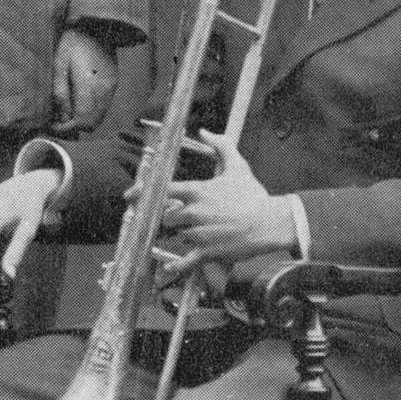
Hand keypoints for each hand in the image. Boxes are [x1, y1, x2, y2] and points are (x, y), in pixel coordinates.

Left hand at [51, 28, 117, 133]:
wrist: (97, 25)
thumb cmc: (73, 42)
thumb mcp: (59, 63)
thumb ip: (60, 90)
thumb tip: (61, 115)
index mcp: (89, 85)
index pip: (81, 119)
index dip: (67, 128)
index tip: (54, 126)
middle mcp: (104, 90)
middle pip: (92, 122)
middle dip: (75, 127)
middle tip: (59, 122)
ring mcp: (111, 87)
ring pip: (100, 116)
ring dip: (84, 121)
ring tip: (67, 115)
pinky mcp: (114, 83)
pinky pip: (104, 106)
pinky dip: (92, 112)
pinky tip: (79, 105)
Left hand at [156, 132, 291, 281]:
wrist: (271, 222)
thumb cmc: (254, 196)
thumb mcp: (237, 167)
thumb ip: (220, 146)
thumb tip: (205, 131)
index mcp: (197, 191)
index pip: (162, 189)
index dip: (143, 192)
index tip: (130, 196)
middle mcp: (194, 212)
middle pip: (165, 216)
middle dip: (170, 217)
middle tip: (182, 217)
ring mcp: (199, 233)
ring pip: (177, 235)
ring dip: (183, 234)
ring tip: (201, 231)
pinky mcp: (208, 251)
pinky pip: (185, 262)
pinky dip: (176, 267)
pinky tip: (169, 268)